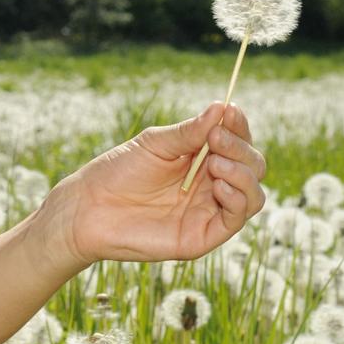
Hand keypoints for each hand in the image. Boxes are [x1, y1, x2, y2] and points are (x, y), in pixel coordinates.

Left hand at [53, 102, 267, 265]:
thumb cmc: (118, 171)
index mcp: (201, 158)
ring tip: (215, 163)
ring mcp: (209, 210)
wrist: (90, 207)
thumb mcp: (154, 144)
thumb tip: (221, 108)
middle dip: (240, 148)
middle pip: (251, 166)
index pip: (236, 141)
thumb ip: (189, 132)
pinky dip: (237, 199)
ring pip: (253, 193)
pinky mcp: (204, 235)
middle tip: (216, 138)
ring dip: (242, 174)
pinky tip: (218, 185)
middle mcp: (211, 183)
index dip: (238, 126)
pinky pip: (236, 219)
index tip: (231, 110)